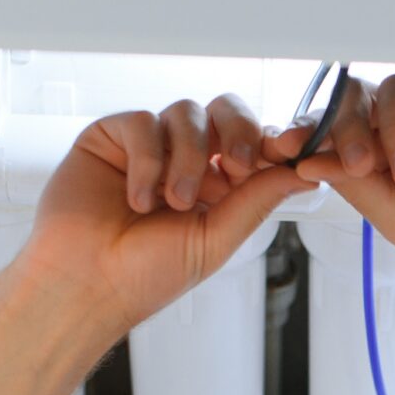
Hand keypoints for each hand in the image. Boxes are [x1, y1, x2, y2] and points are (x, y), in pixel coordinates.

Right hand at [20, 95, 309, 330]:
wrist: (89, 284)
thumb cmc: (146, 274)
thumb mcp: (216, 239)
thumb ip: (257, 200)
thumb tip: (305, 173)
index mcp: (216, 183)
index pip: (251, 142)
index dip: (270, 140)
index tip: (287, 150)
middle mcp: (184, 157)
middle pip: (224, 110)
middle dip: (239, 130)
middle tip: (237, 164)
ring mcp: (148, 145)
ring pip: (185, 112)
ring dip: (189, 157)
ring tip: (174, 202)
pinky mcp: (110, 137)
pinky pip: (142, 122)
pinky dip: (148, 160)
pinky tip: (139, 199)